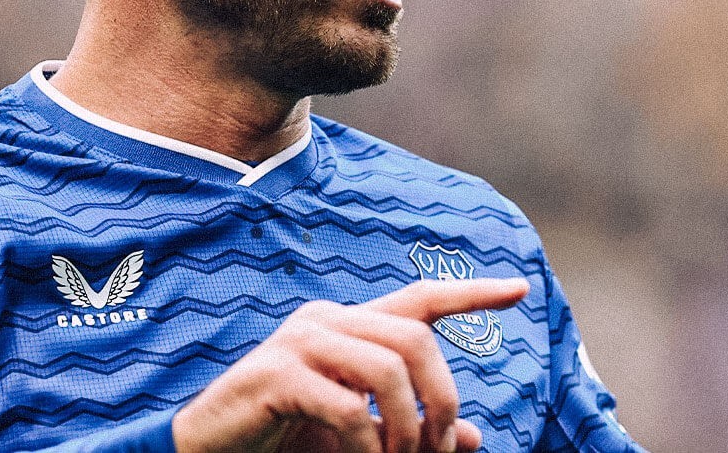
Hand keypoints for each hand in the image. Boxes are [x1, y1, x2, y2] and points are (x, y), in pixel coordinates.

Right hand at [171, 277, 528, 452]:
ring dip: (407, 428)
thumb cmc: (285, 439)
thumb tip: (471, 439)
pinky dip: (364, 445)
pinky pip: (345, 407)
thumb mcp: (357, 436)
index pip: (420, 298)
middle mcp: (327, 319)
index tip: (519, 290)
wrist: (208, 451)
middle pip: (415, 339)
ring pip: (388, 368)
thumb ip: (408, 432)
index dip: (472, 293)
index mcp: (348, 325)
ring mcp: (300, 341)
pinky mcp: (276, 374)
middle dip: (441, 399)